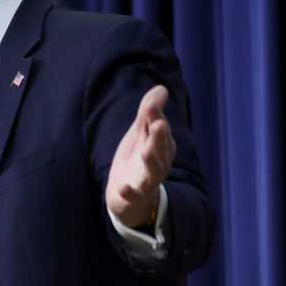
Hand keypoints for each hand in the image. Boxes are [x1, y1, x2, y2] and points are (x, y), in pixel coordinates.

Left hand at [106, 85, 175, 227]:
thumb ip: (149, 112)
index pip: (158, 128)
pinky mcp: (134, 196)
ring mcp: (147, 180)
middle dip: (159, 137)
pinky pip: (134, 195)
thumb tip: (161, 88)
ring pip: (153, 171)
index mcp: (162, 145)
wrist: (129, 198)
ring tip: (145, 151)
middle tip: (158, 123)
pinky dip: (129, 192)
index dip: (154, 117)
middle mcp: (158, 162)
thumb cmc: (138, 159)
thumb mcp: (140, 134)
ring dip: (151, 161)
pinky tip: (123, 187)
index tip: (150, 104)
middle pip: (160, 148)